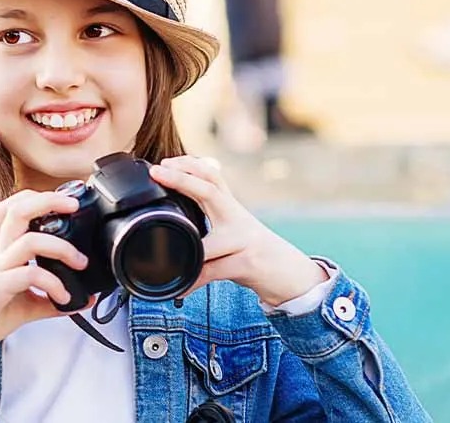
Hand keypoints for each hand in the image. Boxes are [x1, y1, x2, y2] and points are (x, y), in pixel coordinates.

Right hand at [0, 189, 95, 365]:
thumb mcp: (27, 305)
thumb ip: (53, 298)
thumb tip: (83, 298)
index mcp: (6, 250)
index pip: (16, 208)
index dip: (40, 197)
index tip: (69, 202)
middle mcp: (1, 253)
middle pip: (18, 210)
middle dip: (48, 201)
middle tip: (74, 206)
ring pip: (27, 240)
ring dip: (60, 247)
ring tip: (79, 262)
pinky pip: (27, 276)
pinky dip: (52, 283)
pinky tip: (63, 296)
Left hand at [148, 156, 327, 306]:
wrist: (292, 275)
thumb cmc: (255, 252)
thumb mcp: (233, 230)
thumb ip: (210, 219)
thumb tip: (173, 221)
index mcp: (231, 208)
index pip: (212, 177)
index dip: (188, 165)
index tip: (163, 162)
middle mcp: (239, 218)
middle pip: (211, 190)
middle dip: (182, 178)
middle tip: (158, 171)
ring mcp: (245, 241)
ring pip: (209, 241)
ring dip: (185, 245)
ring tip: (158, 244)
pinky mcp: (248, 264)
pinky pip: (214, 271)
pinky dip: (194, 279)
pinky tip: (182, 287)